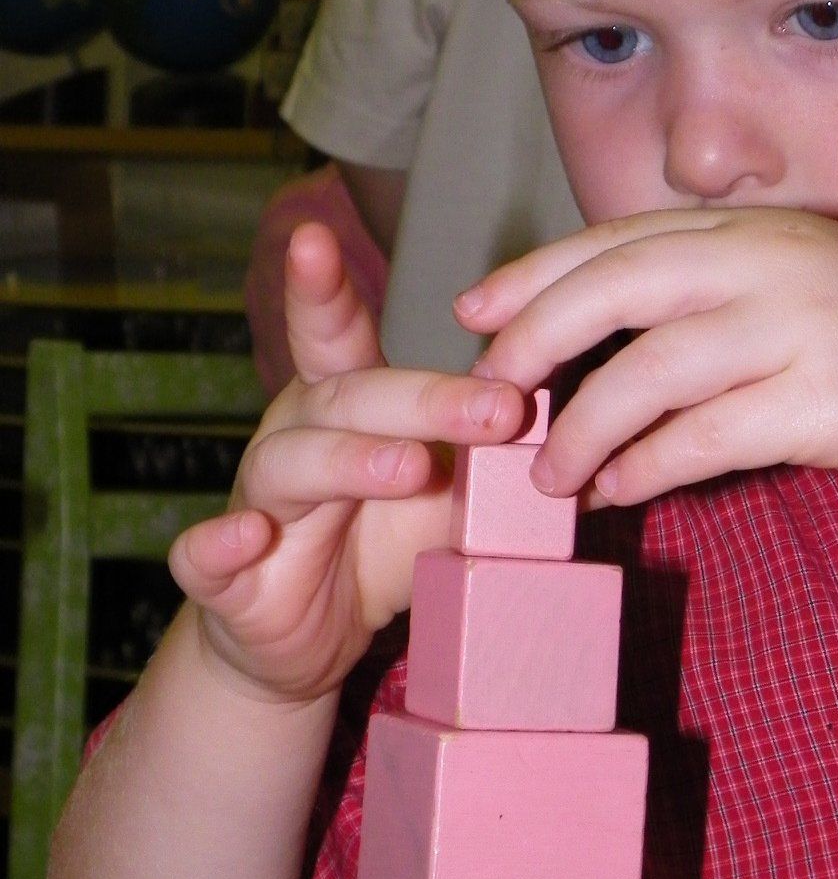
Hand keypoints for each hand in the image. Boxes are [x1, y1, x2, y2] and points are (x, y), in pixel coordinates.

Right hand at [169, 223, 529, 702]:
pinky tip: (242, 536)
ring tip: (409, 466)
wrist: (305, 642)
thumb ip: (495, 461)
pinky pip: (206, 556)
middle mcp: (294, 439)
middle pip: (346, 401)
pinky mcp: (225, 578)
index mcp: (344, 409)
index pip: (335, 338)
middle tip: (497, 407)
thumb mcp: (446, 497)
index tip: (315, 236)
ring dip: (349, 462)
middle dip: (421, 401)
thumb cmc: (376, 545)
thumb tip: (589, 434)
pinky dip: (220, 546)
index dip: (322, 291)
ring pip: (288, 465)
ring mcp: (255, 504)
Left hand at [456, 208, 837, 506]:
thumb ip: (723, 303)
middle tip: (489, 395)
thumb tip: (613, 357)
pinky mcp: (827, 401)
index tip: (475, 311)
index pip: (622, 240)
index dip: (537, 274)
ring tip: (551, 476)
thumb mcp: (809, 293)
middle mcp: (773, 264)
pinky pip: (705, 437)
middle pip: (617, 288)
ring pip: (649, 372)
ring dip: (583, 429)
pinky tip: (620, 492)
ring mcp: (801, 328)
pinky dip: (648, 467)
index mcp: (762, 233)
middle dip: (535, 339)